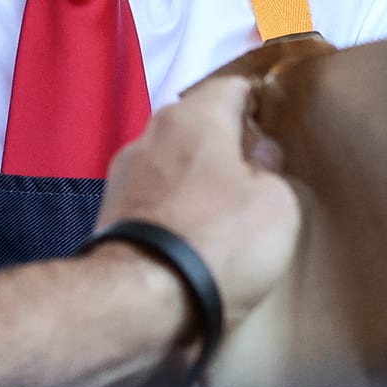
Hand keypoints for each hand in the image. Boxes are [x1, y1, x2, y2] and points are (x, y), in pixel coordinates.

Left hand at [94, 77, 299, 322]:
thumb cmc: (219, 240)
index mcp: (193, 115)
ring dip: (196, 179)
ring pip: (172, 162)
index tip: (277, 125)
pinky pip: (154, 197)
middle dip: (225, 143)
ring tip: (224, 211)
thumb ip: (271, 170)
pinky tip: (192, 235)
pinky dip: (173, 209)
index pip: (233, 86)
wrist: (142, 300)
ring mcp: (123, 172)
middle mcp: (151, 132)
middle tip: (257, 173)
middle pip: (198, 125)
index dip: (260, 102)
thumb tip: (259, 155)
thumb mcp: (276, 205)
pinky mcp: (109, 212)